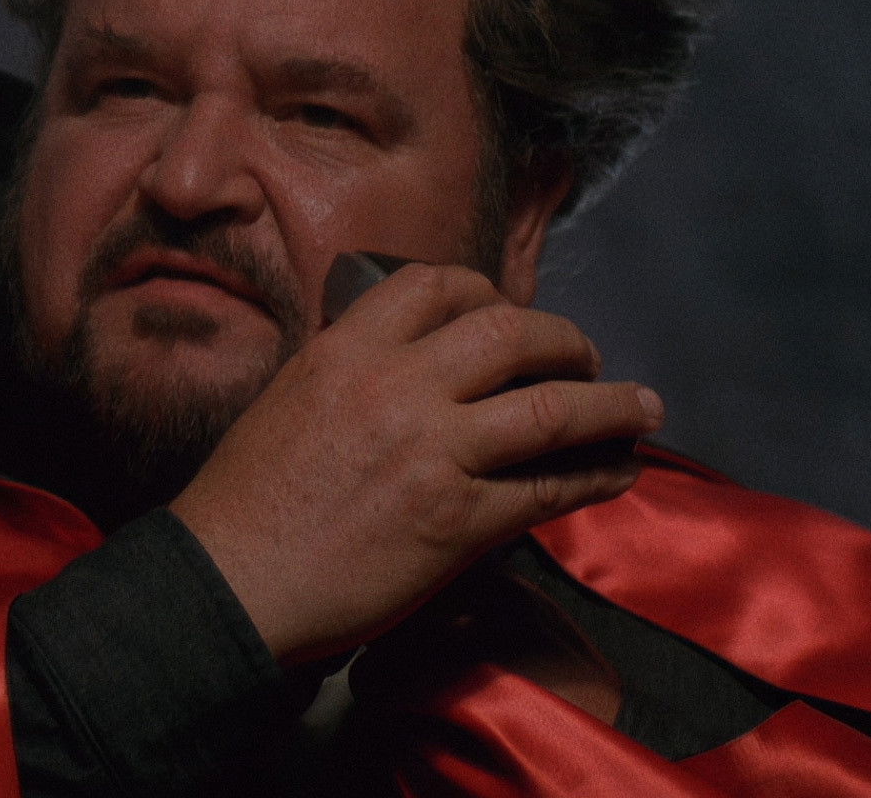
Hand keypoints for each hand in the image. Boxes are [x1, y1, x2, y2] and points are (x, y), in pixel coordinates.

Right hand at [168, 262, 658, 664]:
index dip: (487, 292)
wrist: (227, 585)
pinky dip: (595, 476)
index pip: (436, 284)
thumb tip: (405, 363)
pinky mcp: (456, 521)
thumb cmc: (245, 505)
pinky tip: (619, 471)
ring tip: (643, 407)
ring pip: (550, 408)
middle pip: (511, 333)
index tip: (509, 312)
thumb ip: (347, 369)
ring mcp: (432, 453)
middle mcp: (395, 387)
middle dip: (566, 341)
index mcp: (346, 350)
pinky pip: (547, 488)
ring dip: (610, 405)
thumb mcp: (288, 400)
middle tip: (587, 358)